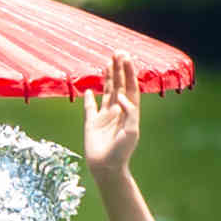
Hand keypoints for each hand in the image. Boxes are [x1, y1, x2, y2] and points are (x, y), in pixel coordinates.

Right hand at [78, 52, 145, 175]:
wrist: (106, 167)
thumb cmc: (122, 151)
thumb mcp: (131, 131)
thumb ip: (130, 112)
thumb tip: (121, 97)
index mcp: (129, 112)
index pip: (130, 88)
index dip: (129, 73)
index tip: (126, 59)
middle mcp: (118, 111)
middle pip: (119, 86)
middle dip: (118, 70)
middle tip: (117, 53)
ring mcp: (104, 116)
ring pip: (106, 92)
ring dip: (107, 78)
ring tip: (107, 63)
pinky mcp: (91, 123)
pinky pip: (90, 108)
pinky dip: (89, 99)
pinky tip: (89, 90)